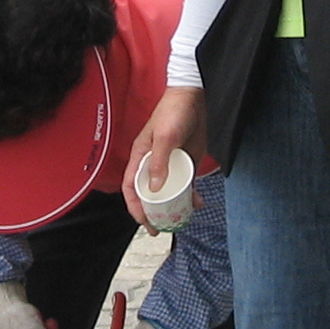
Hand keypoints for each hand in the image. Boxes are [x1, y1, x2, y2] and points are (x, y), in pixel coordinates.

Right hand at [122, 85, 206, 227]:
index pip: (131, 188)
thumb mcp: (165, 137)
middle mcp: (153, 164)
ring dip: (174, 206)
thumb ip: (159, 162)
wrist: (192, 98)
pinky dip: (190, 195)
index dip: (134, 207)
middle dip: (152, 213)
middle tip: (161, 230)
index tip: (144, 222)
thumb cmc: (173, 113)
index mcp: (141, 158)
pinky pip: (185, 184)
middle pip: (148, 194)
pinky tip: (198, 203)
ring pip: (168, 192)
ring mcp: (170, 165)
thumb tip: (155, 189)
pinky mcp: (185, 163)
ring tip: (181, 220)